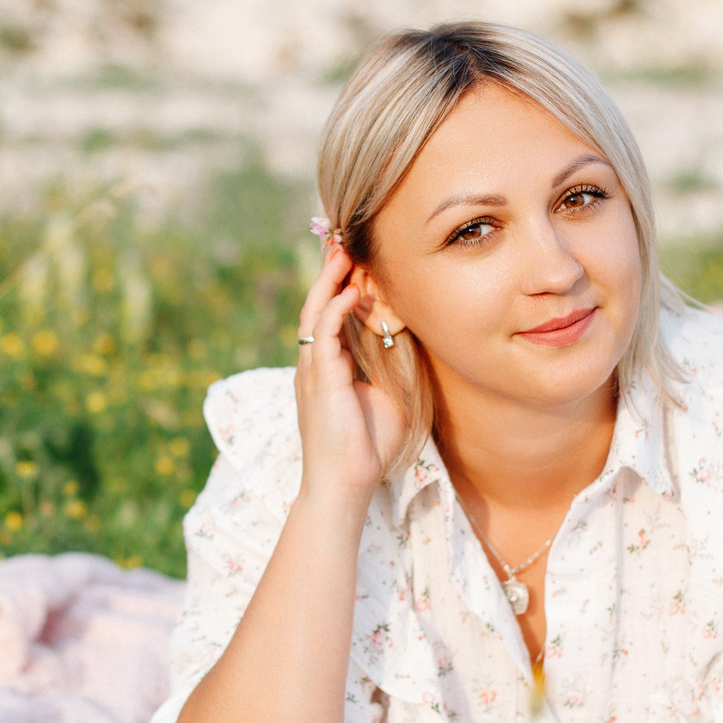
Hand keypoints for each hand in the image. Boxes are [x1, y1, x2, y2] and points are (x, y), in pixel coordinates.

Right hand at [295, 242, 405, 504]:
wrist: (345, 483)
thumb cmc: (367, 447)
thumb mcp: (387, 396)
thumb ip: (392, 367)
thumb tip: (409, 339)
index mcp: (329, 365)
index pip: (331, 314)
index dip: (341, 285)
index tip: (357, 258)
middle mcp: (316, 362)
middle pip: (318, 303)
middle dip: (330, 271)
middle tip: (344, 239)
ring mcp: (313, 369)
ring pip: (316, 311)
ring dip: (329, 281)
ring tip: (343, 251)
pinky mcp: (318, 379)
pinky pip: (322, 334)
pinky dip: (335, 309)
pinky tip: (352, 291)